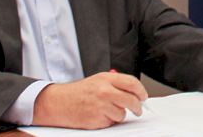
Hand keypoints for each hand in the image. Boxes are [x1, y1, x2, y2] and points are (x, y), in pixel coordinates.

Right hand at [31, 72, 147, 128]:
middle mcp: (105, 91)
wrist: (59, 102)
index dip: (141, 91)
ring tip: (106, 110)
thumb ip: (115, 84)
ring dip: (118, 114)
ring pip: (122, 114)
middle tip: (137, 109)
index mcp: (106, 79)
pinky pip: (111, 123)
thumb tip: (134, 91)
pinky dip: (108, 121)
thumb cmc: (78, 92)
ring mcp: (101, 106)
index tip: (143, 96)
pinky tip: (99, 115)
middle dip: (137, 107)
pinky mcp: (97, 119)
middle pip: (131, 100)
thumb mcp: (97, 80)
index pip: (132, 83)